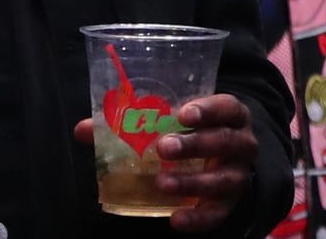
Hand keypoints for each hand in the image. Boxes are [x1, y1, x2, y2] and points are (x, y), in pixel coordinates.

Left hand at [75, 93, 257, 230]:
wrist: (221, 164)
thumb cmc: (192, 137)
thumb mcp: (172, 125)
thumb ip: (132, 125)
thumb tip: (85, 128)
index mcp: (230, 117)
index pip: (227, 107)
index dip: (209, 109)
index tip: (182, 114)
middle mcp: (241, 144)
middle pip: (226, 141)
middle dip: (196, 144)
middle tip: (163, 147)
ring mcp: (237, 175)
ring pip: (224, 179)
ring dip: (193, 182)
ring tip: (161, 183)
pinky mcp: (229, 203)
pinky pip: (217, 213)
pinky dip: (198, 218)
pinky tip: (175, 218)